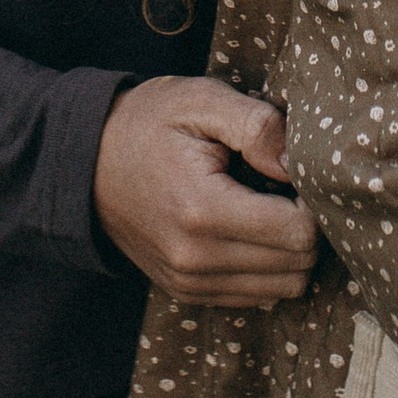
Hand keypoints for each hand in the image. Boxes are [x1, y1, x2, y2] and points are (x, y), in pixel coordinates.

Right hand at [94, 76, 317, 308]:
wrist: (83, 162)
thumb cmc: (147, 123)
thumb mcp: (199, 101)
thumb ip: (256, 125)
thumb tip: (297, 162)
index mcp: (203, 212)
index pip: (300, 235)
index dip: (313, 203)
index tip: (297, 175)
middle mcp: (196, 260)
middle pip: (297, 267)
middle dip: (307, 229)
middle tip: (287, 190)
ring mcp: (189, 282)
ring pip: (281, 288)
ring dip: (288, 252)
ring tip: (268, 208)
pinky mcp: (186, 291)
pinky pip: (254, 296)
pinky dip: (266, 268)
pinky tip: (249, 229)